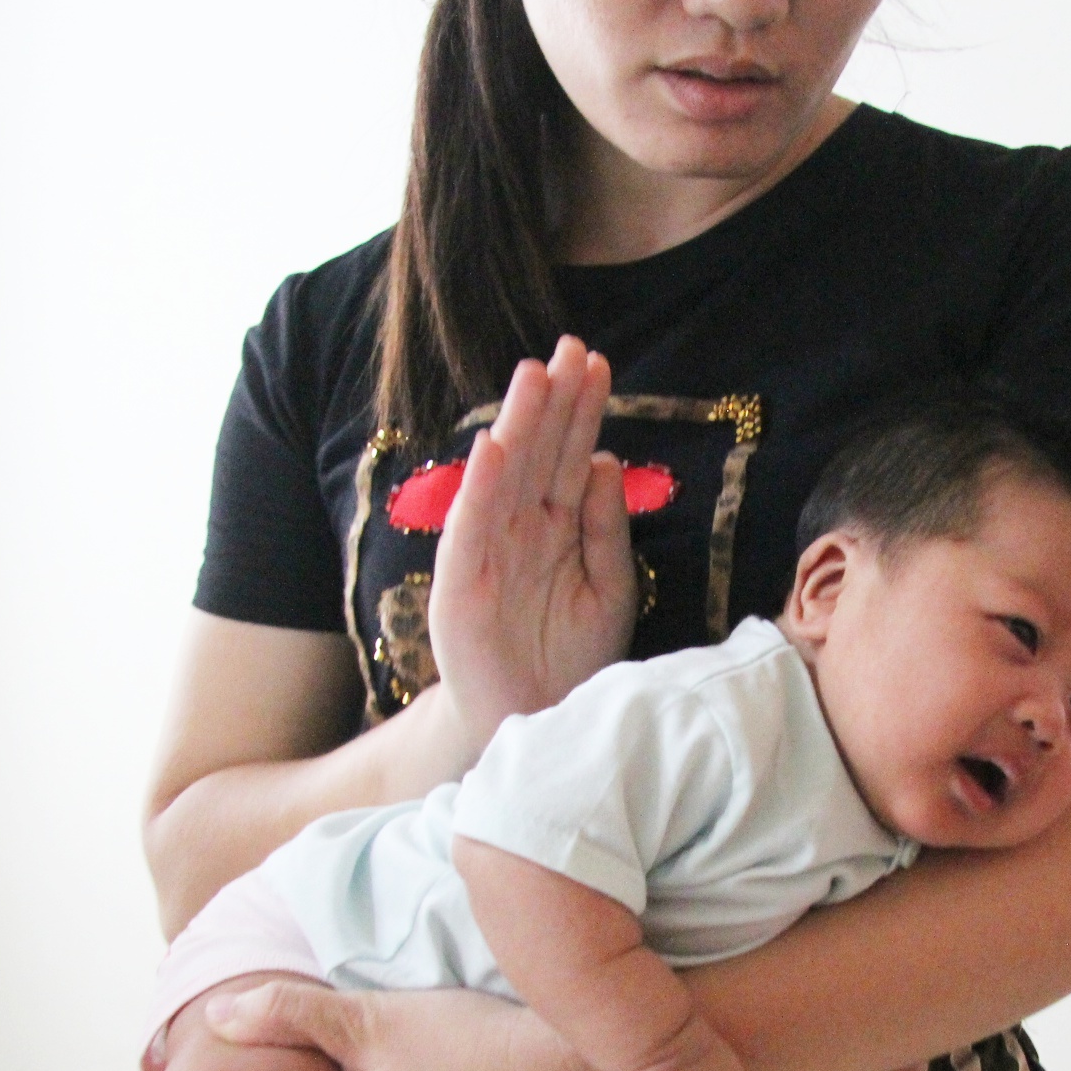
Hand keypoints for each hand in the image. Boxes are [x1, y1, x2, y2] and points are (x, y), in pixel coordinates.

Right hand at [429, 336, 637, 753]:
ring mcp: (488, 552)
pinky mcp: (461, 586)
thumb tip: (603, 461)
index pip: (570, 454)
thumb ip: (606, 530)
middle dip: (554, 400)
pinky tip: (493, 448)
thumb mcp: (608, 590)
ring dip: (518, 426)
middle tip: (571, 347)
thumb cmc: (572, 659)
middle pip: (538, 452)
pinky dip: (479, 488)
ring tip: (534, 375)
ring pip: (504, 477)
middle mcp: (520, 528)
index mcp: (556, 526)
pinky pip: (471, 529)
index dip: (582, 410)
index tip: (599, 363)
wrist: (536, 723)